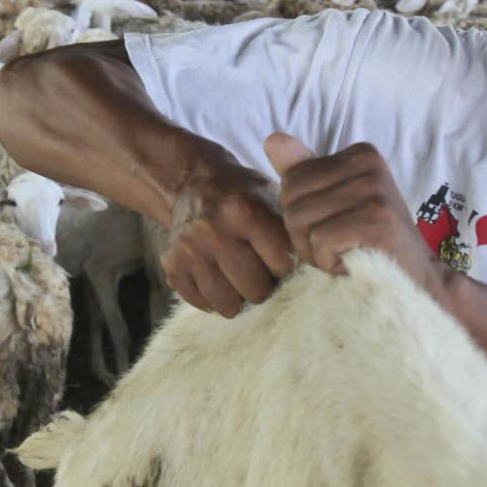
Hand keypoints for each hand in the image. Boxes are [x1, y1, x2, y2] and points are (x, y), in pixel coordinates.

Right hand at [162, 151, 293, 316]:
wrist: (194, 183)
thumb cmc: (245, 195)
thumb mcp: (274, 196)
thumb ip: (293, 231)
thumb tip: (315, 274)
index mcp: (244, 210)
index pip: (282, 265)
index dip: (287, 268)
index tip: (284, 262)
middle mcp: (213, 230)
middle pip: (255, 290)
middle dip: (265, 287)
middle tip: (263, 274)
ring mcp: (189, 249)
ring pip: (227, 304)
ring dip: (239, 298)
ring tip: (241, 280)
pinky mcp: (171, 264)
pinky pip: (201, 303)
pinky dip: (213, 299)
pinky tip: (219, 280)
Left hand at [262, 132, 446, 298]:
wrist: (420, 281)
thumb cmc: (373, 245)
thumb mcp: (337, 203)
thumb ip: (305, 172)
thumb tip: (272, 140)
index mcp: (360, 153)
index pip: (292, 180)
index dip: (300, 216)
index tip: (334, 230)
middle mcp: (368, 164)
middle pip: (291, 200)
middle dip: (303, 235)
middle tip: (338, 249)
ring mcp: (374, 190)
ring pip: (301, 221)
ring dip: (316, 252)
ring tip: (346, 256)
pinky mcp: (377, 219)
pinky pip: (320, 240)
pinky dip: (329, 262)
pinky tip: (352, 265)